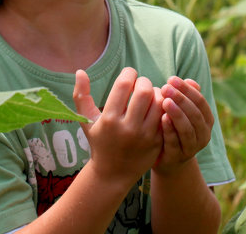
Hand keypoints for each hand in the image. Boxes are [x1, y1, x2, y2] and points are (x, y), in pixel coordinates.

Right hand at [72, 67, 162, 188]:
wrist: (113, 174)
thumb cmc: (99, 142)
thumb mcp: (86, 120)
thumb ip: (81, 95)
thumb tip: (80, 71)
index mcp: (109, 119)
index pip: (124, 85)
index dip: (129, 73)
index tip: (129, 75)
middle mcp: (128, 128)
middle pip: (144, 91)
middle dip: (143, 81)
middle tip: (140, 84)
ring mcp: (144, 136)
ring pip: (159, 102)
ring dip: (156, 93)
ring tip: (149, 94)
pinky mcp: (157, 142)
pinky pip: (166, 117)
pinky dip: (163, 107)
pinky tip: (156, 106)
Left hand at [152, 76, 213, 174]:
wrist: (168, 159)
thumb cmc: (175, 128)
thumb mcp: (182, 111)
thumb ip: (187, 97)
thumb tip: (190, 81)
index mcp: (207, 121)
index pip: (200, 101)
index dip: (186, 89)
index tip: (171, 79)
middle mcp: (203, 135)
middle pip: (195, 114)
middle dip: (181, 99)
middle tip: (166, 88)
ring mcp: (191, 148)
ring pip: (187, 129)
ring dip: (177, 114)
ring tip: (165, 101)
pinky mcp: (177, 157)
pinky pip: (175, 143)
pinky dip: (170, 130)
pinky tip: (162, 118)